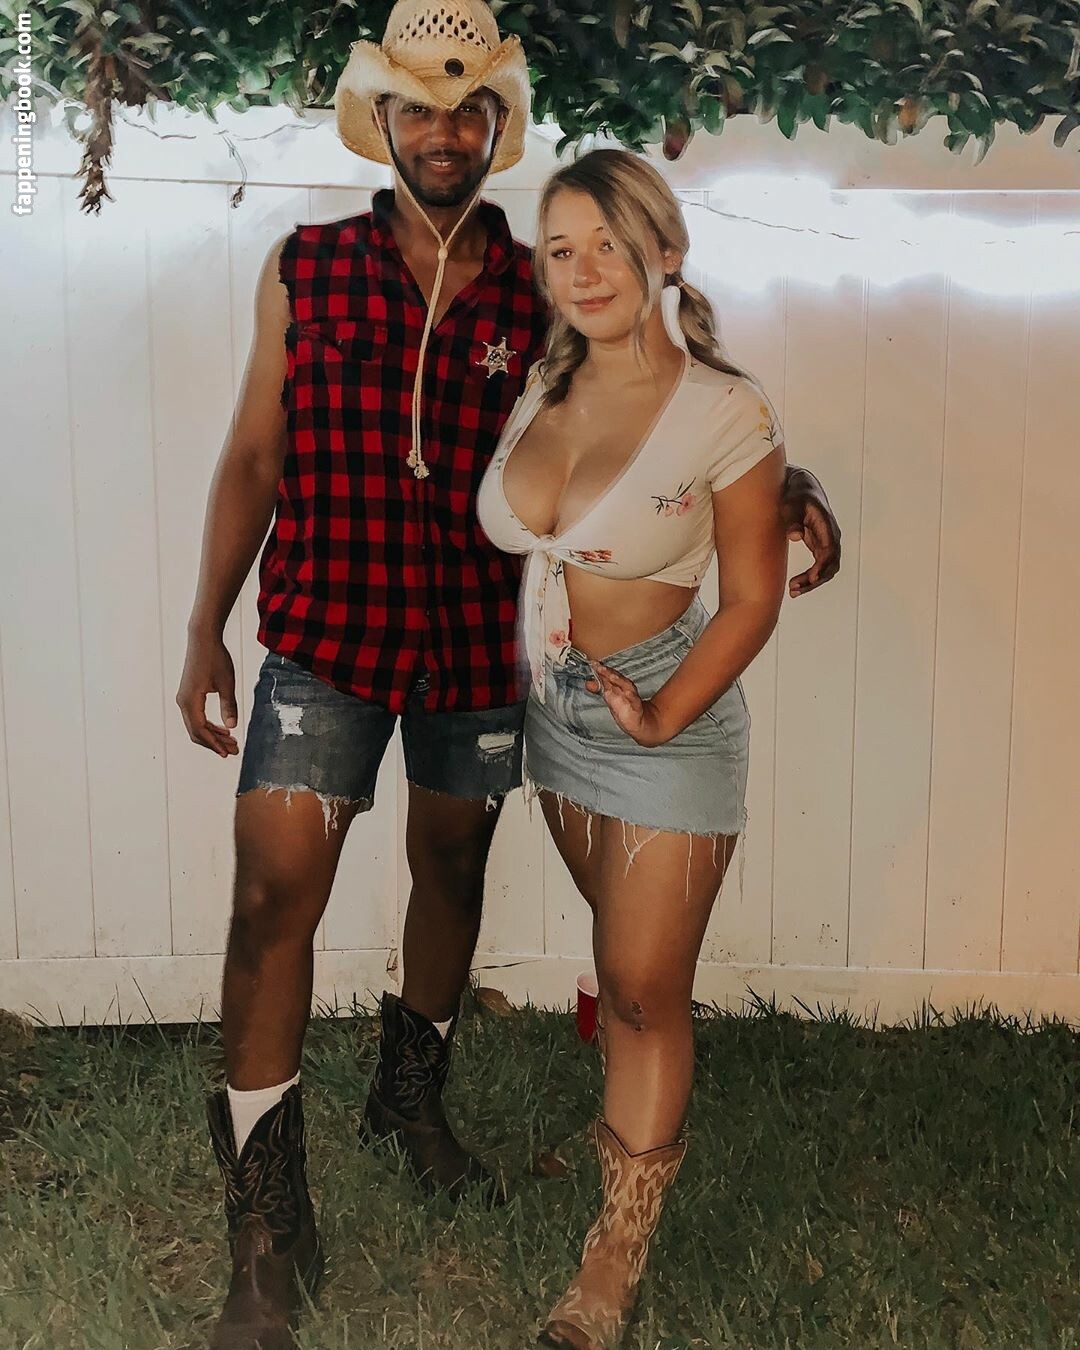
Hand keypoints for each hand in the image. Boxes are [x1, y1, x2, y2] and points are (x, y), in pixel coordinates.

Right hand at [176, 632, 239, 757]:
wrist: (203, 639)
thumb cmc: (215, 658)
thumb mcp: (227, 683)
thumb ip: (229, 706)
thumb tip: (231, 727)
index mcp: (190, 701)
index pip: (200, 730)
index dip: (214, 744)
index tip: (228, 753)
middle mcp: (183, 702)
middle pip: (196, 731)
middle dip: (215, 743)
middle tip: (234, 750)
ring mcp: (184, 698)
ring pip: (196, 725)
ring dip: (212, 735)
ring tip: (231, 741)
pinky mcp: (188, 695)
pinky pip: (196, 716)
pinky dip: (209, 725)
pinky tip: (223, 729)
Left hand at [586, 661, 667, 746]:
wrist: (636, 720)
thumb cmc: (623, 706)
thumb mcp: (609, 696)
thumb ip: (599, 688)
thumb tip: (588, 683)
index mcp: (618, 684)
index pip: (609, 674)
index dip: (601, 669)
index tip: (593, 663)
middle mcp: (624, 688)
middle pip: (616, 677)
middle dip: (608, 672)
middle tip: (600, 667)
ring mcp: (631, 696)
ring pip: (626, 686)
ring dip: (619, 681)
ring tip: (612, 677)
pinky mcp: (636, 706)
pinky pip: (634, 701)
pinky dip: (631, 697)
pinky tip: (628, 694)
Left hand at [781, 466, 841, 596]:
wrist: (800, 486)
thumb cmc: (795, 494)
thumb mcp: (791, 504)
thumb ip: (793, 519)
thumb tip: (795, 536)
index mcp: (826, 525)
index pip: (829, 550)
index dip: (822, 566)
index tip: (811, 578)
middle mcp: (831, 536)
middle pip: (830, 565)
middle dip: (814, 580)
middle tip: (794, 589)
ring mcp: (827, 542)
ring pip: (827, 569)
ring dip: (813, 582)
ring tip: (793, 591)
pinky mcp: (820, 545)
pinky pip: (820, 566)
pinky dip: (810, 577)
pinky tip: (796, 585)